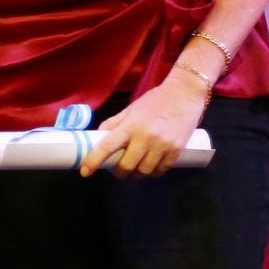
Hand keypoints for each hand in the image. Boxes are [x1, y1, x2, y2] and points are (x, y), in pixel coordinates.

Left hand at [78, 73, 208, 178]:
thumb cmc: (155, 101)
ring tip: (135, 171)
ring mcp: (162, 145)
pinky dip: (153, 173)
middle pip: (126, 166)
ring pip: (144, 171)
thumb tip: (98, 137)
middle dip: (119, 173)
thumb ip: (114, 123)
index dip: (93, 161)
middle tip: (118, 171)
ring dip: (136, 175)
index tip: (85, 171)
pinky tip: (150, 169)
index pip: (106, 147)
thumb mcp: (131, 109)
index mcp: (130, 126)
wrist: (184, 93)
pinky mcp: (176, 150)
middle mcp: (144, 137)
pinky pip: (161, 170)